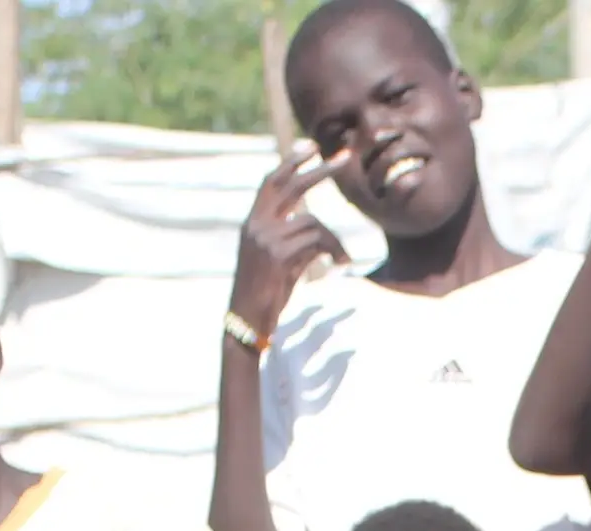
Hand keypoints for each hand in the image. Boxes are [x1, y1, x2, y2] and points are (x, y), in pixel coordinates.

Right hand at [231, 144, 347, 338]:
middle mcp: (256, 225)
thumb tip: (320, 230)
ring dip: (335, 240)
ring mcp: (266, 238)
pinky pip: (318, 241)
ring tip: (343, 260)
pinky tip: (338, 266)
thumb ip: (292, 240)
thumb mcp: (278, 261)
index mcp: (251, 223)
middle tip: (345, 156)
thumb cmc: (264, 296)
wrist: (246, 322)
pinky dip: (334, 251)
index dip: (291, 162)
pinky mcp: (279, 254)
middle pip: (293, 186)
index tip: (311, 147)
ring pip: (314, 222)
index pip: (271, 182)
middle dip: (320, 170)